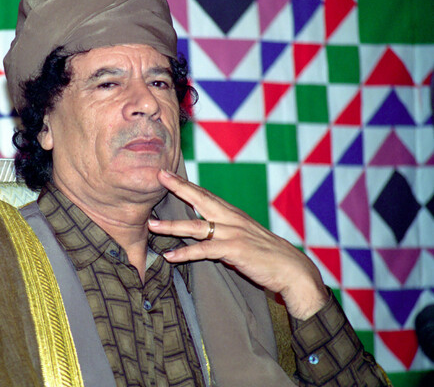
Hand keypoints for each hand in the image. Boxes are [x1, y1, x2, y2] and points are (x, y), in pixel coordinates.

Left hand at [148, 169, 327, 319]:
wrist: (292, 270)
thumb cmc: (267, 256)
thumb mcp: (244, 240)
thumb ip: (224, 238)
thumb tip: (209, 246)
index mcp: (233, 214)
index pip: (206, 194)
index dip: (187, 184)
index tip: (168, 173)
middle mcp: (232, 219)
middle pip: (200, 199)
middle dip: (178, 187)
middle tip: (159, 177)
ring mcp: (233, 234)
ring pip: (196, 227)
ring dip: (172, 226)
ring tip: (152, 225)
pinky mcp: (235, 251)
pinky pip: (204, 251)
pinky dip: (186, 254)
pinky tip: (170, 256)